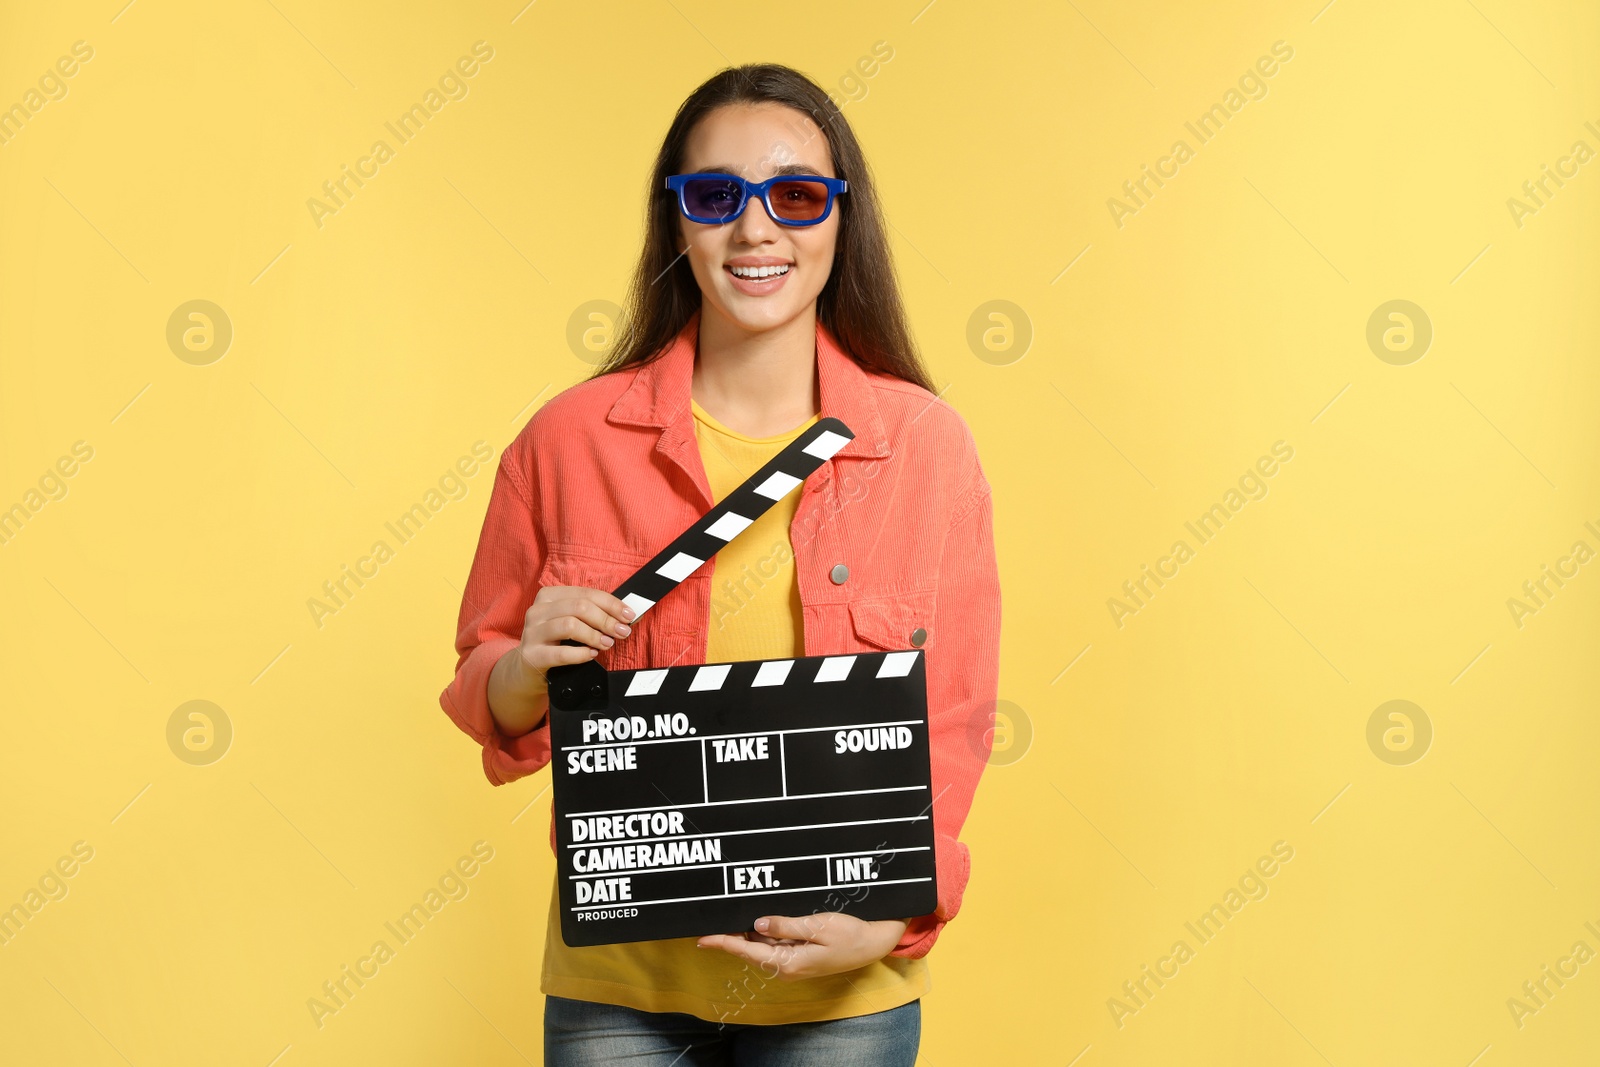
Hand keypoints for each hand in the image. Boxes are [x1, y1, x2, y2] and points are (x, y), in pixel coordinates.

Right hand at [487, 584, 634, 734]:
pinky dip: (581, 654)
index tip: (629, 615)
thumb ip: (591, 615)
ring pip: (570, 625)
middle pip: (579, 607)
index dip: (612, 604)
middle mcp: (538, 611)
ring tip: (607, 643)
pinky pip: (561, 653)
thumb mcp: (569, 622)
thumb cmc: (554, 643)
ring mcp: (532, 632)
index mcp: (549, 596)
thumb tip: (623, 616)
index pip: (586, 593)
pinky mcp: (531, 655)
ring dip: (594, 635)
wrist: (527, 670)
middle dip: (606, 620)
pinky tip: (591, 655)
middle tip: (622, 632)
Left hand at [696, 913, 908, 979]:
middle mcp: (786, 967)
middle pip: (749, 950)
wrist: (872, 944)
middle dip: (729, 936)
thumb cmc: (849, 934)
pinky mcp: (798, 957)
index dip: (723, 942)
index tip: (702, 938)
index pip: (747, 950)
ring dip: (744, 934)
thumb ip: (785, 925)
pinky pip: (773, 945)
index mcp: (788, 962)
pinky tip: (754, 921)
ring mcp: (792, 964)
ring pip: (760, 947)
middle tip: (709, 921)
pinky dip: (761, 934)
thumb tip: (757, 923)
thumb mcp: (817, 926)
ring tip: (727, 916)